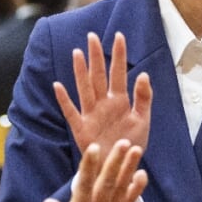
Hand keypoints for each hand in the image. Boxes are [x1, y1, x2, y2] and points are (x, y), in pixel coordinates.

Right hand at [41, 140, 147, 201]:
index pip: (85, 186)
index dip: (89, 167)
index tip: (95, 148)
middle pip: (107, 184)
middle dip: (115, 162)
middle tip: (124, 142)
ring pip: (120, 190)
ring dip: (128, 169)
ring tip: (137, 151)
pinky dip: (136, 189)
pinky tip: (142, 175)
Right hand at [53, 32, 151, 164]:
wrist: (121, 166)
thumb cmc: (132, 143)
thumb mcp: (143, 120)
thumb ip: (144, 97)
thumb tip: (143, 73)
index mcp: (120, 100)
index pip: (119, 73)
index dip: (118, 55)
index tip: (118, 36)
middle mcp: (103, 104)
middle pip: (98, 75)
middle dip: (96, 56)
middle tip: (92, 36)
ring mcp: (91, 114)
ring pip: (84, 88)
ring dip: (80, 72)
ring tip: (77, 53)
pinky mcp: (81, 128)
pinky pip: (71, 112)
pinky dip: (64, 100)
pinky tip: (57, 86)